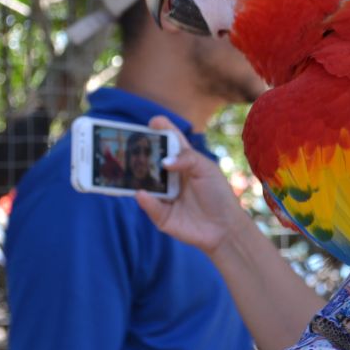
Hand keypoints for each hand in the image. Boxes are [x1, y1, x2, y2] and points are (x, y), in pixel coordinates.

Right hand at [135, 115, 248, 254]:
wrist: (224, 228)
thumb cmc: (218, 195)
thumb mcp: (207, 170)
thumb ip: (188, 159)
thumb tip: (164, 161)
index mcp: (184, 161)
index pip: (171, 141)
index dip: (162, 129)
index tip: (153, 122)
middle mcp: (170, 176)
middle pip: (151, 160)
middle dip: (138, 151)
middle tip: (127, 143)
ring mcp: (164, 195)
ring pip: (144, 182)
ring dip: (134, 174)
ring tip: (124, 165)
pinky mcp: (161, 214)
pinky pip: (149, 205)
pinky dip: (145, 199)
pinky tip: (141, 192)